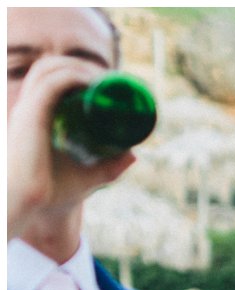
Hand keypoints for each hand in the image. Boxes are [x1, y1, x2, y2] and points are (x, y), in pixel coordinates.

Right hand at [9, 55, 135, 232]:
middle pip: (51, 67)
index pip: (49, 78)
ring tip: (108, 78)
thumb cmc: (48, 193)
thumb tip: (134, 155)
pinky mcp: (32, 115)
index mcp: (33, 116)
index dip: (75, 72)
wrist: (25, 203)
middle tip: (112, 79)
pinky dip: (74, 77)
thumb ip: (109, 167)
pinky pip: (53, 83)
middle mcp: (28, 107)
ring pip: (52, 69)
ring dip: (81, 67)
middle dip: (82, 66)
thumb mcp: (87, 176)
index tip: (106, 81)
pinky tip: (95, 82)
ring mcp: (28, 109)